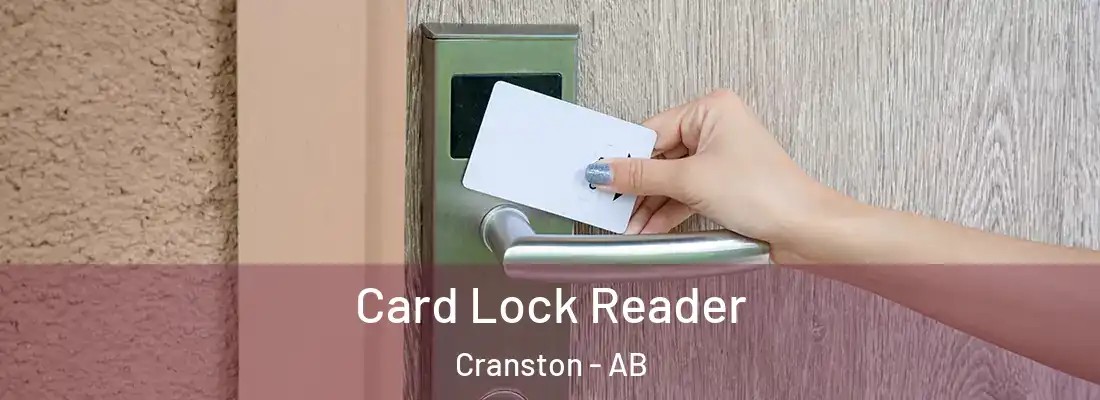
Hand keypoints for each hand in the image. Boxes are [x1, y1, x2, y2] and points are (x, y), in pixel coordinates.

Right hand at [585, 89, 843, 258]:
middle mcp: (716, 128)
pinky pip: (684, 193)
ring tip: (626, 223)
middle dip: (636, 187)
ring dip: (649, 204)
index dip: (626, 157)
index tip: (600, 176)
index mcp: (711, 110)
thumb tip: (605, 171)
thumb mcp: (691, 181)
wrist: (804, 229)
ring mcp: (720, 157)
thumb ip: (642, 177)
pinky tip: (647, 226)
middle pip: (660, 156)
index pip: (652, 131)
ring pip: (670, 178)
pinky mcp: (723, 184)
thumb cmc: (766, 192)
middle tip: (609, 203)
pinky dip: (667, 211)